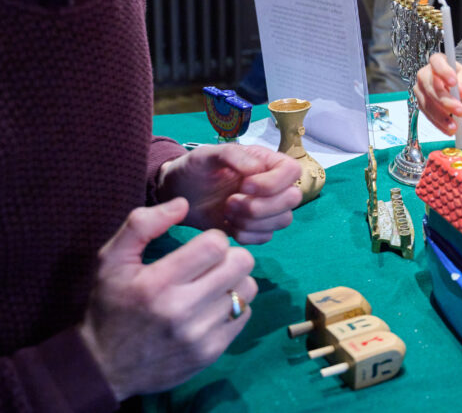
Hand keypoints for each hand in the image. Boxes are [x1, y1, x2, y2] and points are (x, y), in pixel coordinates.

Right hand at [79, 198, 257, 398]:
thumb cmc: (110, 306)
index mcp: (157, 283)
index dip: (213, 240)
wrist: (103, 368)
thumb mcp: (110, 261)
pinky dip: (234, 307)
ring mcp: (199, 335)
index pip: (216, 245)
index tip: (199, 248)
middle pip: (241, 263)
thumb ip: (141, 224)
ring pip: (248, 288)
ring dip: (234, 282)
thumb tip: (183, 203)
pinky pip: (245, 314)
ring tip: (211, 286)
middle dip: (229, 257)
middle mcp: (181, 310)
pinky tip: (211, 309)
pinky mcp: (212, 353)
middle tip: (211, 265)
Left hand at [156, 144, 301, 243]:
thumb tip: (257, 169)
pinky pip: (266, 237)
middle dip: (261, 205)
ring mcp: (267, 209)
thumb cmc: (195, 169)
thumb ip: (233, 154)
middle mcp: (274, 185)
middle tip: (230, 202)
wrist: (179, 194)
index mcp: (268, 162)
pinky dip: (246, 234)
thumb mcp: (207, 154)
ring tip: (226, 211)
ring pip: (283, 220)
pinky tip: (227, 224)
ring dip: (252, 220)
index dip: (274, 182)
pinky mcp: (256, 229)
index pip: (293, 171)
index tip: (245, 185)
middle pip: (293, 199)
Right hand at [414, 53, 461, 134]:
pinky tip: (448, 130)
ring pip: (428, 104)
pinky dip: (439, 124)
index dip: (444, 72)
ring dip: (441, 117)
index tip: (454, 83)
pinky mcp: (420, 103)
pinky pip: (427, 114)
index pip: (436, 62)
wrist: (452, 86)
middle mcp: (423, 74)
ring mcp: (419, 90)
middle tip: (461, 111)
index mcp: (436, 61)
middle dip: (446, 101)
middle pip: (431, 87)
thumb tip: (458, 91)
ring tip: (455, 127)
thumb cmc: (458, 78)